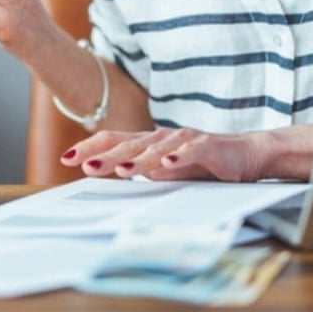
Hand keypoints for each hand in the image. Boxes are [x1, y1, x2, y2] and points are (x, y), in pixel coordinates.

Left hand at [59, 124, 312, 181]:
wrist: (245, 154)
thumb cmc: (202, 164)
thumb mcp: (166, 172)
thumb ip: (143, 171)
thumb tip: (114, 173)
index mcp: (150, 144)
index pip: (114, 141)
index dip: (91, 147)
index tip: (67, 158)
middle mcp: (163, 137)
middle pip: (130, 143)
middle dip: (106, 155)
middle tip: (84, 166)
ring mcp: (185, 139)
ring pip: (157, 146)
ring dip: (139, 158)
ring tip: (122, 170)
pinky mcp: (209, 145)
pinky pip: (192, 149)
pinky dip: (179, 156)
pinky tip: (168, 165)